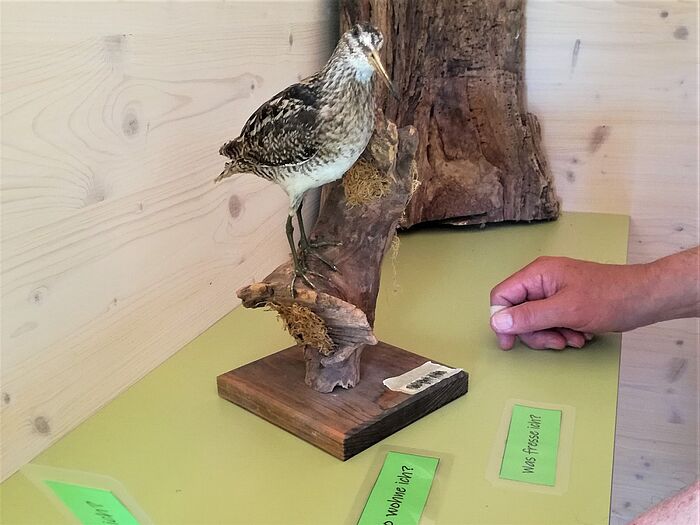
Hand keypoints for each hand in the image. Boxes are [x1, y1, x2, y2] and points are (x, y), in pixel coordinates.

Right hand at [489, 248, 698, 349]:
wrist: (645, 298)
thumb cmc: (609, 298)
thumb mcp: (565, 310)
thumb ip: (529, 317)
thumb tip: (497, 323)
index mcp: (537, 274)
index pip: (502, 296)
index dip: (502, 321)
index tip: (510, 343)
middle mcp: (542, 280)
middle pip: (518, 312)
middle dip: (534, 332)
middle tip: (555, 342)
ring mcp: (554, 291)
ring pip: (535, 320)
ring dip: (551, 335)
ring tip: (572, 338)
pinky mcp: (566, 302)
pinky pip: (551, 321)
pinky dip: (562, 332)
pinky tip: (579, 335)